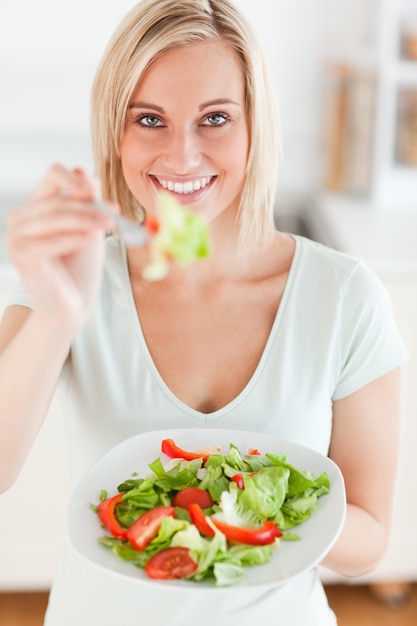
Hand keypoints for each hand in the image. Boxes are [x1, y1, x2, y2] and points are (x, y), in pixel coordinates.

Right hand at [6, 164, 112, 330]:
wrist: (73, 303)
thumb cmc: (80, 267)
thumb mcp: (90, 226)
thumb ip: (87, 201)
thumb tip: (84, 170)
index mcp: (38, 205)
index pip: (53, 174)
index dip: (74, 179)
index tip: (94, 192)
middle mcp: (22, 217)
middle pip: (58, 199)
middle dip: (89, 207)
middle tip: (113, 216)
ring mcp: (16, 235)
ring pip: (54, 217)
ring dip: (85, 220)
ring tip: (108, 225)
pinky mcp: (20, 255)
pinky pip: (49, 241)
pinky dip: (73, 238)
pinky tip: (92, 237)